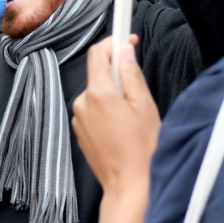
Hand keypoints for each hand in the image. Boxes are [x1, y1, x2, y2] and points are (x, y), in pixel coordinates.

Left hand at [72, 35, 160, 222]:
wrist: (129, 185)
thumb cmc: (142, 148)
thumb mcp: (144, 105)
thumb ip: (132, 75)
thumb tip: (124, 52)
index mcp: (99, 93)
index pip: (98, 54)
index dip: (112, 42)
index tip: (126, 38)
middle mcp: (83, 103)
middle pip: (98, 74)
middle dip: (118, 73)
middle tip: (139, 86)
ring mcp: (79, 118)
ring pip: (97, 92)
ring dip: (114, 94)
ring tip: (133, 115)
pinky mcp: (80, 131)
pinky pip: (94, 109)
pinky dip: (108, 109)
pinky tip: (123, 127)